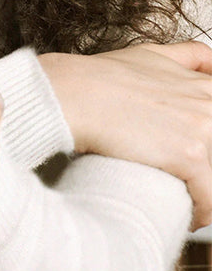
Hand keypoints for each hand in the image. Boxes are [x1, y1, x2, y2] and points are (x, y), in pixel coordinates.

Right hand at [40, 42, 211, 229]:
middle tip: (187, 178)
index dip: (206, 142)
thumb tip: (209, 60)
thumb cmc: (98, 77)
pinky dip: (202, 213)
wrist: (72, 94)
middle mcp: (209, 104)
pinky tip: (188, 216)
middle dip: (205, 167)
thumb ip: (186, 56)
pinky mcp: (190, 156)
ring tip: (189, 203)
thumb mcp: (148, 54)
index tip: (198, 154)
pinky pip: (210, 199)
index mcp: (204, 86)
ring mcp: (204, 129)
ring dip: (205, 192)